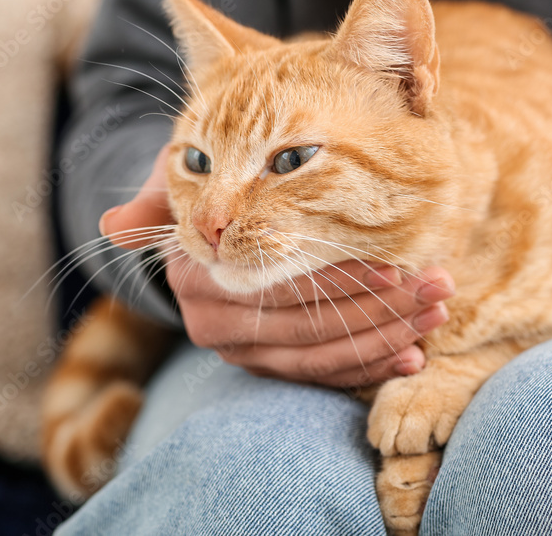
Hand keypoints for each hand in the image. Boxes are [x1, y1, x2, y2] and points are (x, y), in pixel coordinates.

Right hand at [99, 145, 453, 387]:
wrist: (214, 208)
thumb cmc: (210, 177)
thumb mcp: (185, 177)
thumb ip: (159, 199)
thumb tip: (113, 227)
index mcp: (199, 282)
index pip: (280, 290)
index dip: (341, 282)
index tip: (399, 269)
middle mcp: (215, 326)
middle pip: (307, 328)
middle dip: (380, 311)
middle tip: (438, 287)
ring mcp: (244, 349)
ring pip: (320, 357)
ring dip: (386, 336)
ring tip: (437, 311)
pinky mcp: (270, 361)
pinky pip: (322, 374)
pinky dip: (369, 364)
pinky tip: (414, 352)